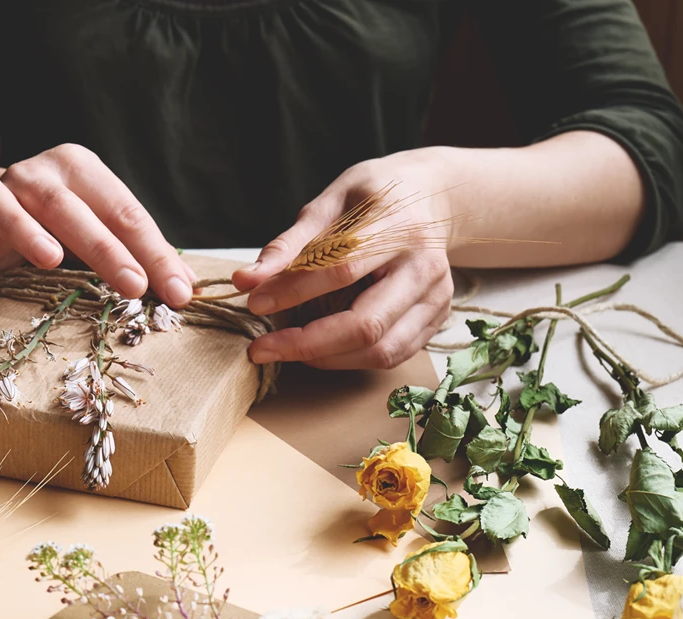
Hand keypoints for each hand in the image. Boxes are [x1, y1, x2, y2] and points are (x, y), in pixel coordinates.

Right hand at [0, 144, 194, 306]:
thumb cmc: (59, 224)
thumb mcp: (102, 233)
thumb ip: (141, 254)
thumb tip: (187, 288)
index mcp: (82, 170)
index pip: (124, 212)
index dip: (154, 255)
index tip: (178, 295)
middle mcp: (37, 173)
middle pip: (68, 207)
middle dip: (104, 249)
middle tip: (134, 286)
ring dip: (22, 227)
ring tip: (50, 260)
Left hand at [231, 149, 456, 369]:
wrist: (430, 197)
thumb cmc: (374, 197)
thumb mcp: (330, 202)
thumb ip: (290, 243)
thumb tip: (245, 280)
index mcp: (398, 227)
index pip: (342, 269)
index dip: (295, 291)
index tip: (255, 303)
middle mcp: (424, 267)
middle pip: (367, 324)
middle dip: (307, 344)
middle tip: (262, 348)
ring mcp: (437, 297)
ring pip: (381, 350)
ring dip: (327, 358)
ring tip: (287, 348)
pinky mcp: (437, 319)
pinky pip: (392, 355)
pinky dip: (350, 359)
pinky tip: (321, 349)